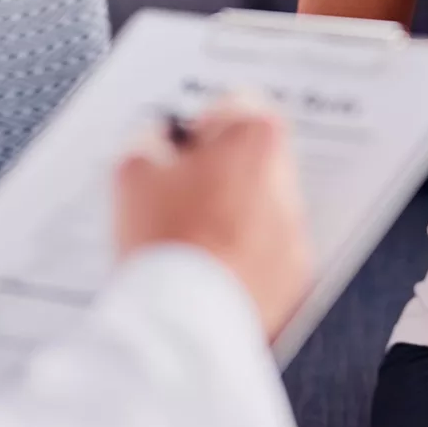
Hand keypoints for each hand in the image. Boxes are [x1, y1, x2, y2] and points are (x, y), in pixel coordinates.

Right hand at [115, 95, 310, 339]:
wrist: (186, 321)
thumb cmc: (164, 241)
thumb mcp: (132, 171)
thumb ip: (149, 142)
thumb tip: (157, 144)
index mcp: (256, 140)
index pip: (237, 106)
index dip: (200, 126)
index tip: (181, 148)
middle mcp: (288, 182)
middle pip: (253, 160)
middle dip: (219, 172)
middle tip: (177, 196)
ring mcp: (295, 232)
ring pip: (261, 210)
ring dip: (232, 216)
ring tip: (188, 240)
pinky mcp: (294, 278)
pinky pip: (267, 255)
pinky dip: (243, 258)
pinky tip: (206, 270)